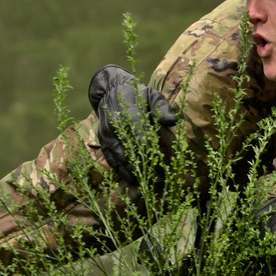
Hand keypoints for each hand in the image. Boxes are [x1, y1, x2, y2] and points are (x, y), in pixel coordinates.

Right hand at [88, 65, 178, 185]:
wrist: (110, 89)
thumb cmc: (137, 93)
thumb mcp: (152, 94)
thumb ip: (162, 107)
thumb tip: (173, 121)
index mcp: (131, 115)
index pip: (142, 139)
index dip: (152, 155)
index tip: (163, 168)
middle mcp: (117, 126)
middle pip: (131, 152)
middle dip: (144, 169)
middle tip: (158, 183)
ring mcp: (108, 134)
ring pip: (119, 158)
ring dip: (132, 173)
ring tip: (146, 186)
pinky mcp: (103, 139)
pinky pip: (110, 158)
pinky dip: (120, 170)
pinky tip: (131, 180)